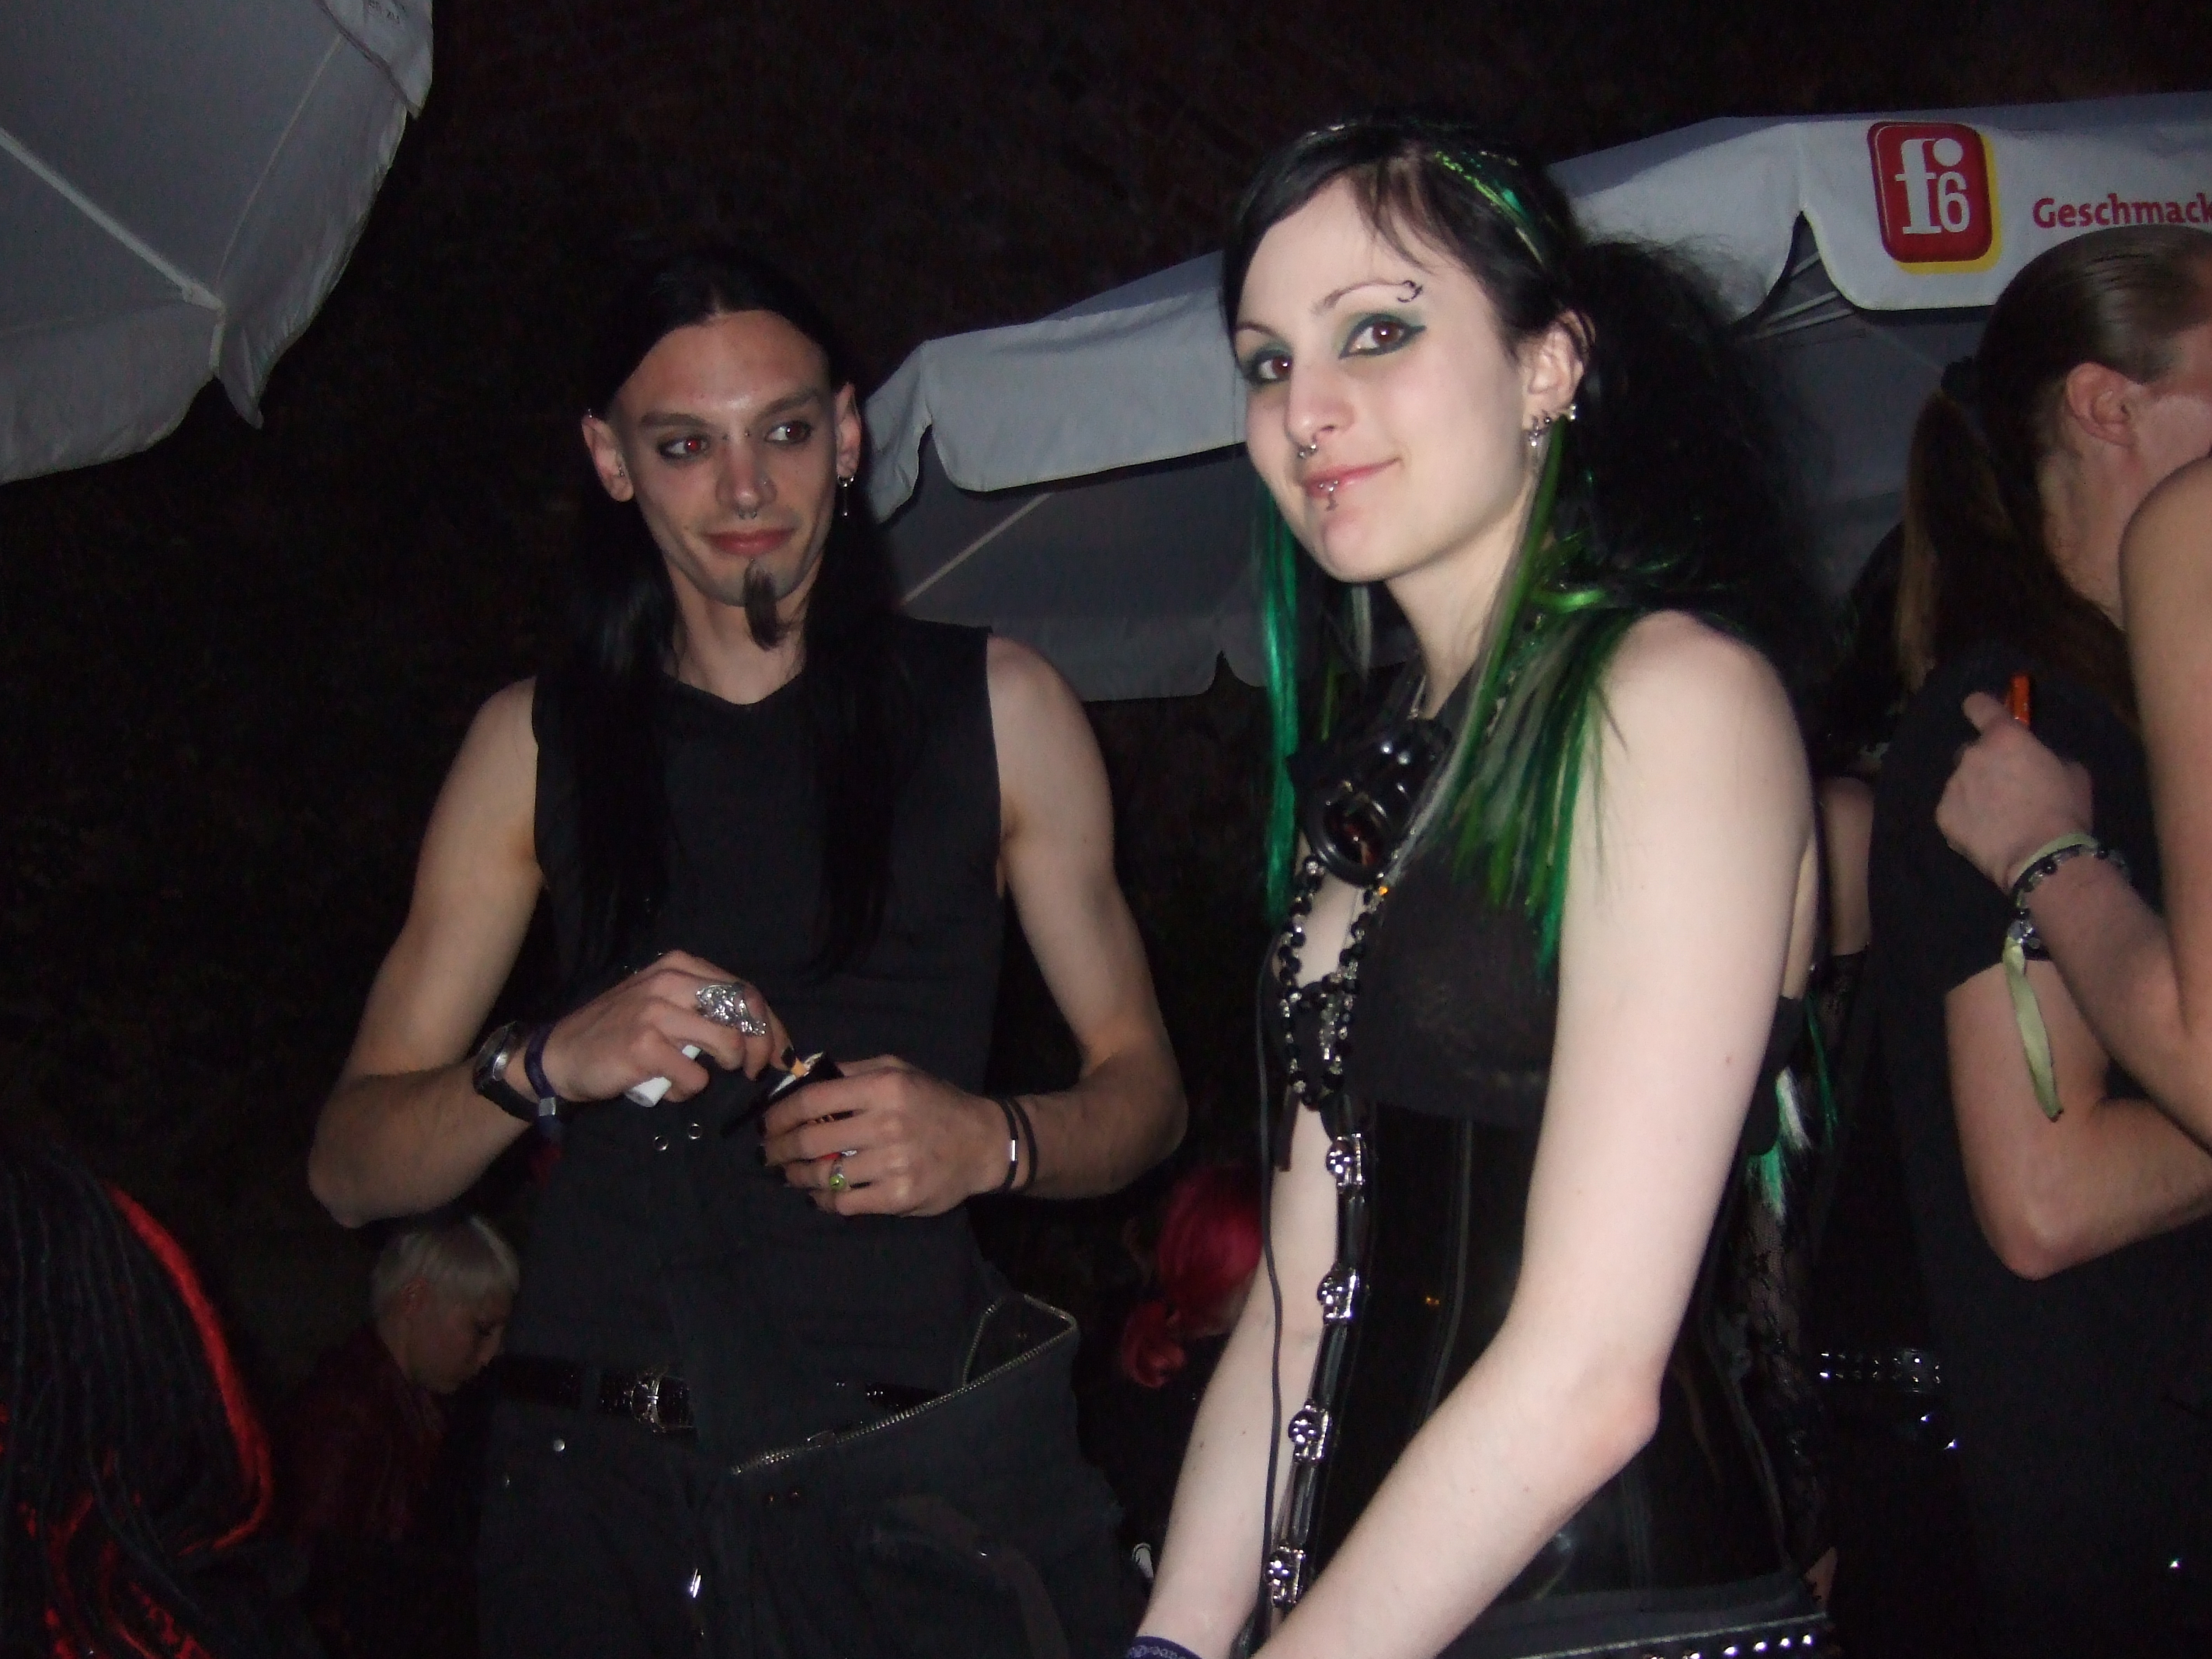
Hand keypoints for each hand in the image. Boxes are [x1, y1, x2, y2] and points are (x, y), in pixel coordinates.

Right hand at [532, 951, 790, 1103]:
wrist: (561, 1053)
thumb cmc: (620, 1030)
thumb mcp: (663, 1002)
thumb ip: (705, 1008)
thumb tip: (763, 1034)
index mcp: (681, 966)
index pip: (745, 991)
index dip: (772, 1025)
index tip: (781, 1053)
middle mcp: (670, 981)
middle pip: (745, 1012)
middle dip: (762, 1047)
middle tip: (753, 1071)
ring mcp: (656, 1011)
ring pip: (727, 1043)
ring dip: (724, 1069)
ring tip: (701, 1076)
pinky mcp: (644, 1046)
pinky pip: (694, 1077)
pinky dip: (689, 1091)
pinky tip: (670, 1088)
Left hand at [759, 1056, 1008, 1216]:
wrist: (982, 1142)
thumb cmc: (935, 1103)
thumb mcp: (899, 1071)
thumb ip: (853, 1071)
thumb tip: (802, 1076)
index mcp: (884, 1088)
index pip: (813, 1100)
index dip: (780, 1114)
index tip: (767, 1125)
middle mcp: (887, 1124)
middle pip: (811, 1140)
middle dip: (779, 1150)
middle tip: (766, 1155)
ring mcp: (893, 1163)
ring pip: (824, 1175)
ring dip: (796, 1177)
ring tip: (788, 1175)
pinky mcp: (899, 1196)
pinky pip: (846, 1202)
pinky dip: (823, 1201)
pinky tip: (817, 1196)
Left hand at [1938, 691, 2094, 889]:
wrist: (2042, 855)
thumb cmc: (2064, 810)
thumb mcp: (2071, 772)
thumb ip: (2046, 755)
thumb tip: (2034, 759)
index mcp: (2004, 737)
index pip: (1979, 706)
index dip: (1980, 707)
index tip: (1981, 712)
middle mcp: (1972, 755)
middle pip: (1971, 750)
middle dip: (1984, 762)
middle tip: (2004, 785)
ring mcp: (1953, 785)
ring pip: (1960, 781)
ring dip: (1973, 790)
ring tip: (1997, 815)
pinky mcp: (1943, 815)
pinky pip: (1952, 808)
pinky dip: (1964, 816)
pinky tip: (1984, 831)